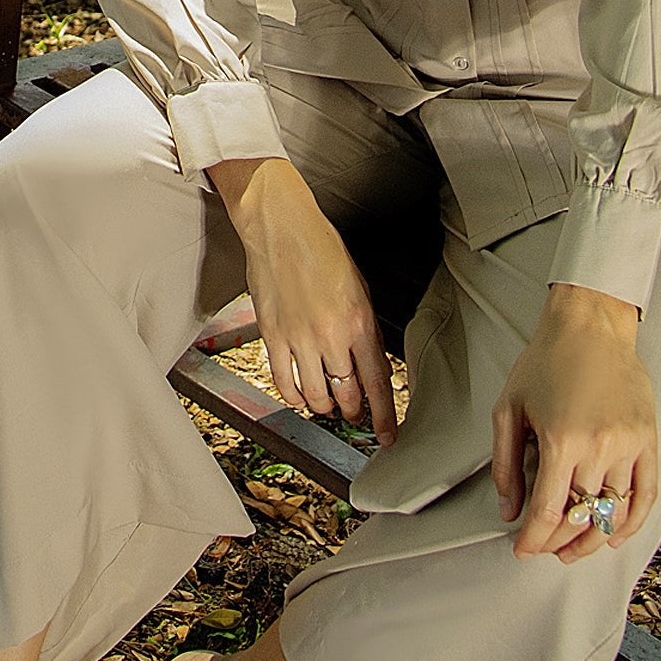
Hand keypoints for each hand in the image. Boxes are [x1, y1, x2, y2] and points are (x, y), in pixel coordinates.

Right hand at [208, 157, 396, 445]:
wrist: (281, 227)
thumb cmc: (320, 247)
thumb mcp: (358, 285)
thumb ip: (364, 326)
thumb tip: (368, 359)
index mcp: (359, 320)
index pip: (377, 381)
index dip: (384, 414)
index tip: (387, 434)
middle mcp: (331, 335)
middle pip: (347, 393)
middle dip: (354, 411)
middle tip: (355, 414)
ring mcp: (299, 338)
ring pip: (315, 394)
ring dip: (324, 406)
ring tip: (327, 405)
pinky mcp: (273, 336)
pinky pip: (284, 381)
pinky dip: (294, 396)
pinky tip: (299, 396)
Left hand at [491, 282, 656, 563]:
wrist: (590, 325)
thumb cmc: (545, 361)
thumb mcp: (509, 407)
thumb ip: (505, 463)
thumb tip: (509, 510)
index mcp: (561, 440)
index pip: (548, 512)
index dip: (533, 539)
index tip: (522, 549)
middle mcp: (598, 447)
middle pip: (580, 517)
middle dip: (557, 542)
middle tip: (544, 547)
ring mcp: (628, 445)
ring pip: (614, 513)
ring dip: (592, 539)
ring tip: (573, 549)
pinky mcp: (648, 439)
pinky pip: (646, 496)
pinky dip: (632, 523)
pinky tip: (614, 535)